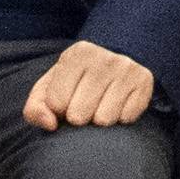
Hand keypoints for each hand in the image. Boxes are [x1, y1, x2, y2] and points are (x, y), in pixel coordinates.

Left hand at [23, 40, 158, 130]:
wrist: (113, 62)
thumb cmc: (74, 82)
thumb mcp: (49, 89)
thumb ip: (35, 108)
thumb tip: (50, 124)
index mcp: (76, 54)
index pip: (57, 102)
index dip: (58, 109)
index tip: (66, 100)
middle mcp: (103, 58)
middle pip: (79, 115)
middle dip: (77, 117)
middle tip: (83, 105)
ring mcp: (126, 69)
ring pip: (104, 120)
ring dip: (98, 120)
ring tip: (99, 105)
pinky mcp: (144, 81)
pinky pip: (126, 118)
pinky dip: (119, 118)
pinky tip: (118, 104)